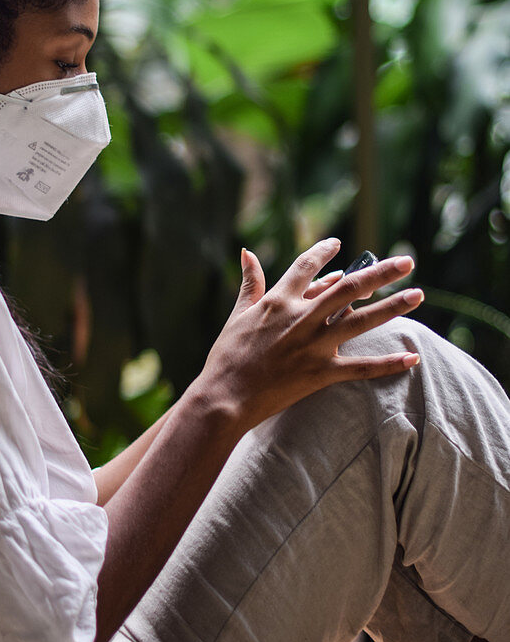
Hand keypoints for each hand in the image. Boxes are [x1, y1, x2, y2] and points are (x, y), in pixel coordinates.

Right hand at [197, 239, 422, 431]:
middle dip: (380, 273)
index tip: (340, 244)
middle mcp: (301, 318)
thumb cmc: (226, 356)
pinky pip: (361, 368)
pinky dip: (387, 364)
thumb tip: (247, 252)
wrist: (224, 397)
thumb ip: (250, 282)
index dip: (324, 251)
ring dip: (392, 306)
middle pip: (348, 287)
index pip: (307, 266)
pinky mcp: (320, 374)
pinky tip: (412, 358)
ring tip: (418, 294)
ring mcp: (313, 346)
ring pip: (360, 321)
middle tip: (407, 261)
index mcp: (279, 301)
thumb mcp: (237, 314)